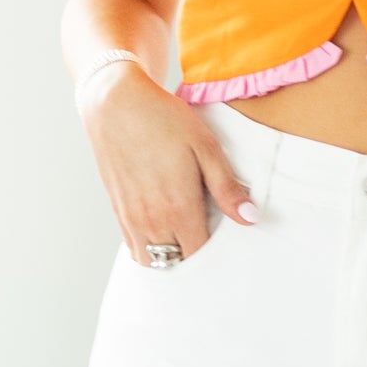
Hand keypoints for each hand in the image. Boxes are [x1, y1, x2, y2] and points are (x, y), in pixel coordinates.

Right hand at [80, 64, 257, 263]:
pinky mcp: (119, 212)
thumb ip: (227, 188)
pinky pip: (135, 249)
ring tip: (188, 243)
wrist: (115, 103)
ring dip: (171, 259)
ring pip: (153, 262)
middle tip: (212, 245)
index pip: (202, 254)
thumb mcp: (205, 147)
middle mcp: (152, 220)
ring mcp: (132, 219)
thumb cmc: (163, 120)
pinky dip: (151, 250)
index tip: (230, 247)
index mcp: (178, 207)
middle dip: (196, 261)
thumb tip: (250, 218)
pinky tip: (166, 235)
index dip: (218, 255)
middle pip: (178, 263)